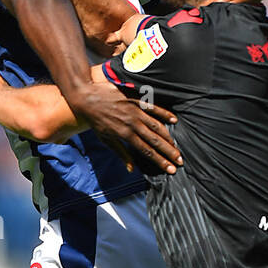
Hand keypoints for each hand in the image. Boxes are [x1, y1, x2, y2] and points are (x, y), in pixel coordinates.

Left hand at [68, 81, 182, 174]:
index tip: (171, 169)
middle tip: (180, 161)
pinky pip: (153, 107)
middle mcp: (132, 124)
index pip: (147, 152)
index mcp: (125, 135)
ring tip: (177, 147)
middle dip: (169, 152)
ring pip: (157, 126)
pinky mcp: (136, 100)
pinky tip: (174, 120)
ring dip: (169, 138)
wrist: (87, 97)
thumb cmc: (96, 121)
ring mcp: (135, 111)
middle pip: (155, 141)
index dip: (160, 161)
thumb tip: (131, 169)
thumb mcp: (105, 139)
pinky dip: (164, 113)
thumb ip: (121, 153)